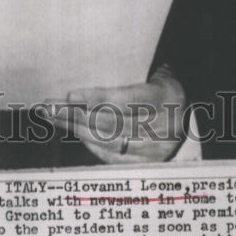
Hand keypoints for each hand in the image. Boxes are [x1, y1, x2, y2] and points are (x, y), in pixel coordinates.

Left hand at [46, 65, 185, 163]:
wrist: (186, 111)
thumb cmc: (160, 85)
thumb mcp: (154, 72)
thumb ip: (126, 75)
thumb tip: (84, 81)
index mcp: (166, 96)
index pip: (127, 100)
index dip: (98, 98)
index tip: (70, 95)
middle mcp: (164, 126)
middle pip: (112, 123)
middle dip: (77, 115)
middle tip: (50, 107)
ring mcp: (158, 149)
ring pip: (109, 142)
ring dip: (77, 130)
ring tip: (54, 118)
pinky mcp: (149, 163)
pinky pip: (113, 157)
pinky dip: (91, 145)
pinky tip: (74, 132)